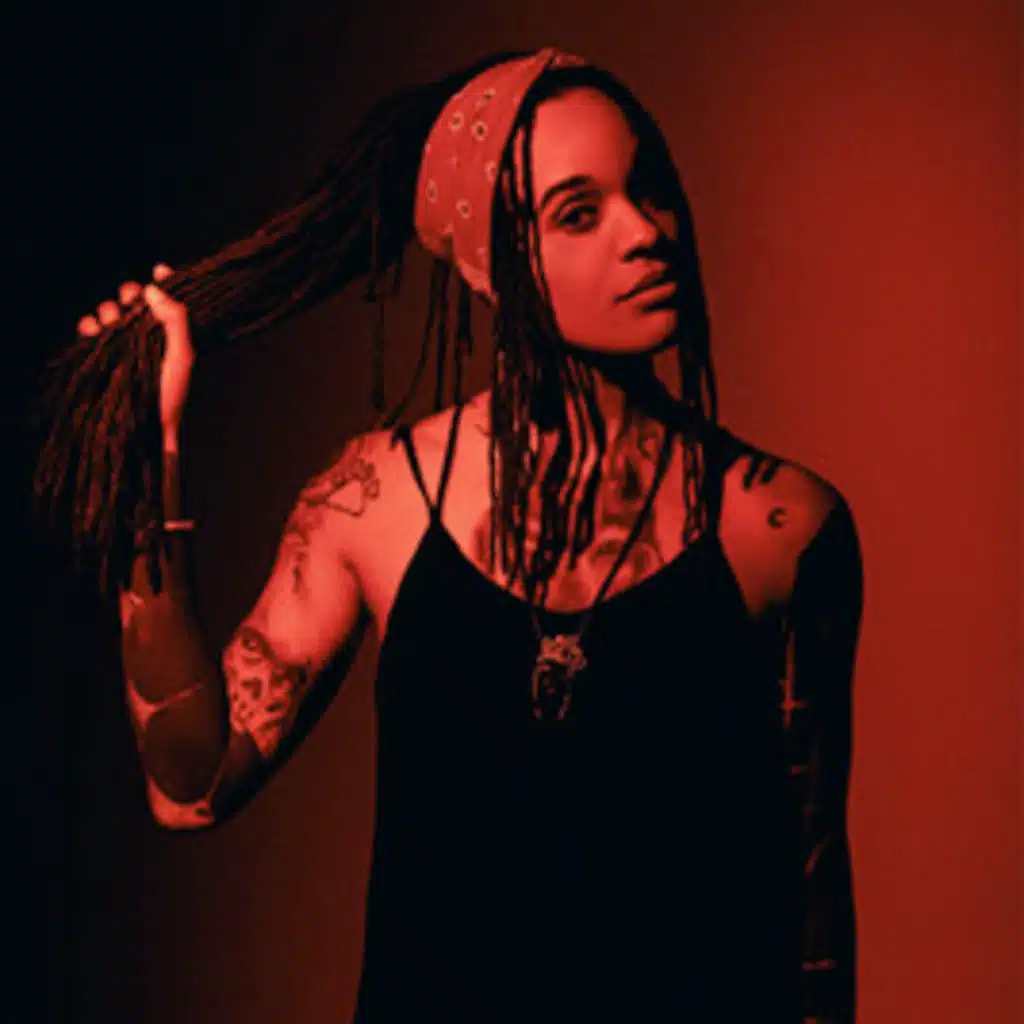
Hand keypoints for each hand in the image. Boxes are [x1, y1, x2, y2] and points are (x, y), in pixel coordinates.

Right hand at [77, 262, 194, 447]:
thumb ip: (176, 320)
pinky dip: (88, 325)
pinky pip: (89, 331)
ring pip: (111, 312)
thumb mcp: (181, 357)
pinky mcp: (102, 356)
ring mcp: (124, 345)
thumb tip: (154, 288)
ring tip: (111, 323)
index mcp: (171, 334)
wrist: (145, 429)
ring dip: (109, 310)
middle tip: (130, 303)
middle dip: (129, 294)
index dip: (164, 281)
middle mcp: (147, 335)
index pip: (168, 299)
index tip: (159, 270)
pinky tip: (93, 331)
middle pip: (135, 300)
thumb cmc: (169, 397)